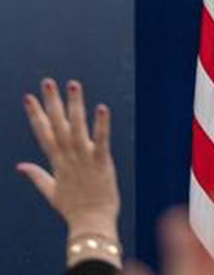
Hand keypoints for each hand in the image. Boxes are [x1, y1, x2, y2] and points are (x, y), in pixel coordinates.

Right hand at [17, 79, 119, 263]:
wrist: (90, 223)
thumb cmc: (74, 208)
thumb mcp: (51, 191)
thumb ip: (36, 176)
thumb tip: (19, 166)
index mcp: (57, 161)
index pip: (43, 133)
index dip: (35, 115)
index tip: (28, 97)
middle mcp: (68, 156)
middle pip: (57, 125)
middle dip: (51, 103)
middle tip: (47, 82)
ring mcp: (84, 158)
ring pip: (77, 127)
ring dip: (75, 106)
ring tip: (72, 85)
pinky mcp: (101, 162)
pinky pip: (101, 140)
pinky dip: (101, 125)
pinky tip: (101, 108)